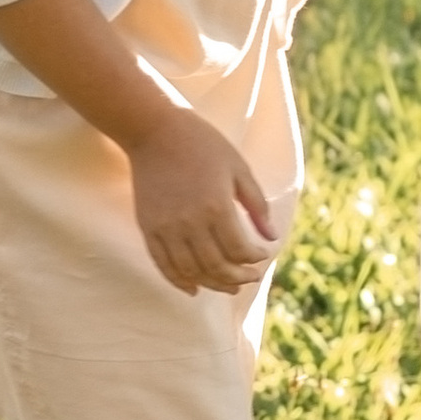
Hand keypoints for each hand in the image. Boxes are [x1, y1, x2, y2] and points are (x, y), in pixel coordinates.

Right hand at [127, 111, 280, 295]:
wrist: (154, 131)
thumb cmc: (202, 144)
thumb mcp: (238, 168)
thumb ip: (257, 204)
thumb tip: (272, 236)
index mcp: (217, 207)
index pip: (240, 251)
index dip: (255, 258)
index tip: (263, 254)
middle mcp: (190, 223)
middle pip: (217, 267)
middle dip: (238, 278)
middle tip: (251, 277)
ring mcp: (166, 228)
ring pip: (191, 272)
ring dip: (213, 284)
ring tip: (229, 285)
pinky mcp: (148, 228)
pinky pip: (164, 265)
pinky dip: (179, 282)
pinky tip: (193, 289)